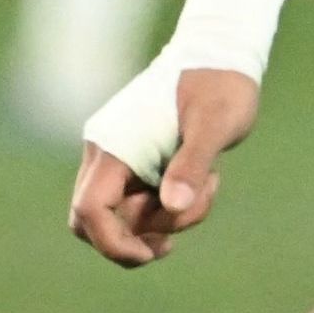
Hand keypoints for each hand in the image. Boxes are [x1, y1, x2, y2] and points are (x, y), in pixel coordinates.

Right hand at [73, 68, 257, 266]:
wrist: (223, 57)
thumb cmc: (220, 86)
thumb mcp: (215, 124)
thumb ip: (193, 164)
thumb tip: (172, 206)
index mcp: (113, 146)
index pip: (89, 210)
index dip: (112, 242)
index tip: (149, 255)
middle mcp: (107, 154)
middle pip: (95, 220)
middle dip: (134, 238)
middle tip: (173, 244)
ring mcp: (121, 159)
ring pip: (127, 214)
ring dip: (169, 217)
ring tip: (212, 183)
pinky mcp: (139, 162)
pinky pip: (145, 202)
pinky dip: (173, 204)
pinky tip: (208, 182)